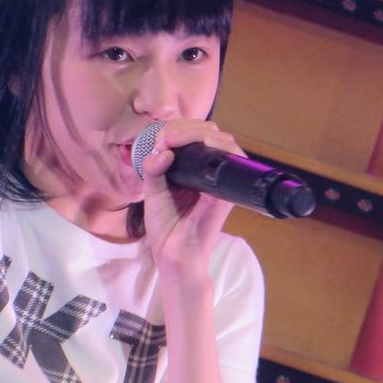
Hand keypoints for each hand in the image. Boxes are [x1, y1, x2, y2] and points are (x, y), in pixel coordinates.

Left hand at [138, 119, 242, 275]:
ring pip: (221, 139)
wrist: (174, 255)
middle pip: (210, 132)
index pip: (195, 136)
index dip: (177, 129)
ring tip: (171, 139)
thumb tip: (163, 149)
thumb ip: (154, 169)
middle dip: (185, 126)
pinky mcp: (226, 189)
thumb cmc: (166, 228)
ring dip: (195, 132)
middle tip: (163, 138)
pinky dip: (213, 145)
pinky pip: (230, 158)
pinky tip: (189, 146)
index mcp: (194, 171)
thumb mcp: (153, 192)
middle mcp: (210, 172)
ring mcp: (221, 180)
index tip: (157, 139)